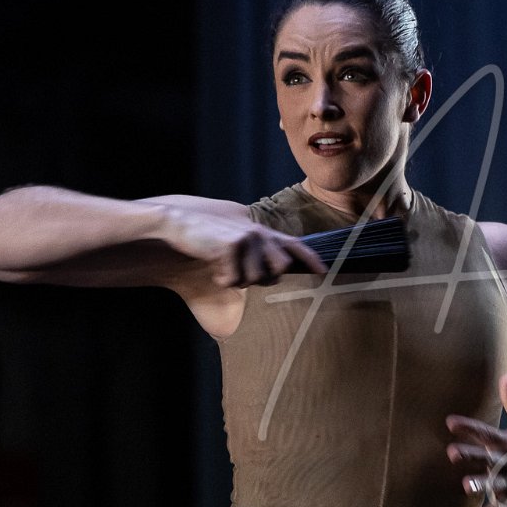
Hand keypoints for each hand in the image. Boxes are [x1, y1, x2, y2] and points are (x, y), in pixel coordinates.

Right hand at [164, 208, 324, 287]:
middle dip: (263, 279)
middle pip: (279, 270)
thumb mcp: (241, 243)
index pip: (295, 246)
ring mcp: (247, 239)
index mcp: (265, 233)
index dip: (311, 260)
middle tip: (242, 273)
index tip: (324, 272)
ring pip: (254, 280)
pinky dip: (222, 280)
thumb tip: (278, 275)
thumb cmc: (212, 241)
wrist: (182, 226)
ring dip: (237, 280)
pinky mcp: (232, 246)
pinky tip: (214, 267)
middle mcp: (260, 234)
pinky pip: (233, 280)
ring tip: (224, 267)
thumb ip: (261, 254)